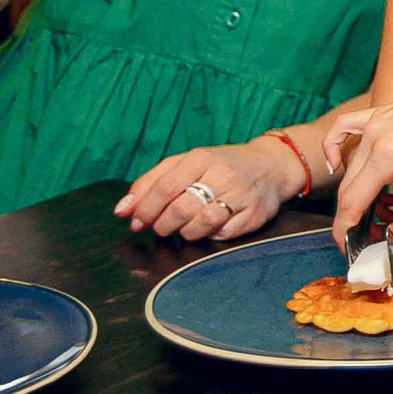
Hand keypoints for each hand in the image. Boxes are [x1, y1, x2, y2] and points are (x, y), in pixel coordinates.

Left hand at [114, 139, 303, 240]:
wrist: (272, 166)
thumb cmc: (220, 166)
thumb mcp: (186, 164)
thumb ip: (151, 182)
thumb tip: (121, 210)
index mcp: (201, 158)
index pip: (164, 187)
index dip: (145, 209)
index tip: (135, 222)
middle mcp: (223, 174)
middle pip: (180, 209)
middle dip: (162, 224)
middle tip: (160, 227)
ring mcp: (242, 195)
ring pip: (201, 224)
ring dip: (185, 232)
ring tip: (184, 228)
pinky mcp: (255, 214)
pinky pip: (223, 234)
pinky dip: (210, 235)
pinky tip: (209, 227)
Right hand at [325, 55, 392, 256]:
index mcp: (387, 153)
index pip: (352, 201)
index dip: (347, 230)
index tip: (350, 251)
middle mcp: (374, 134)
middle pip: (349, 185)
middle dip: (355, 217)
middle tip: (373, 240)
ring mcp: (376, 119)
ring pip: (352, 164)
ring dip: (358, 192)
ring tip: (379, 215)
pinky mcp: (384, 111)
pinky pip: (347, 130)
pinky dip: (337, 149)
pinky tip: (338, 165)